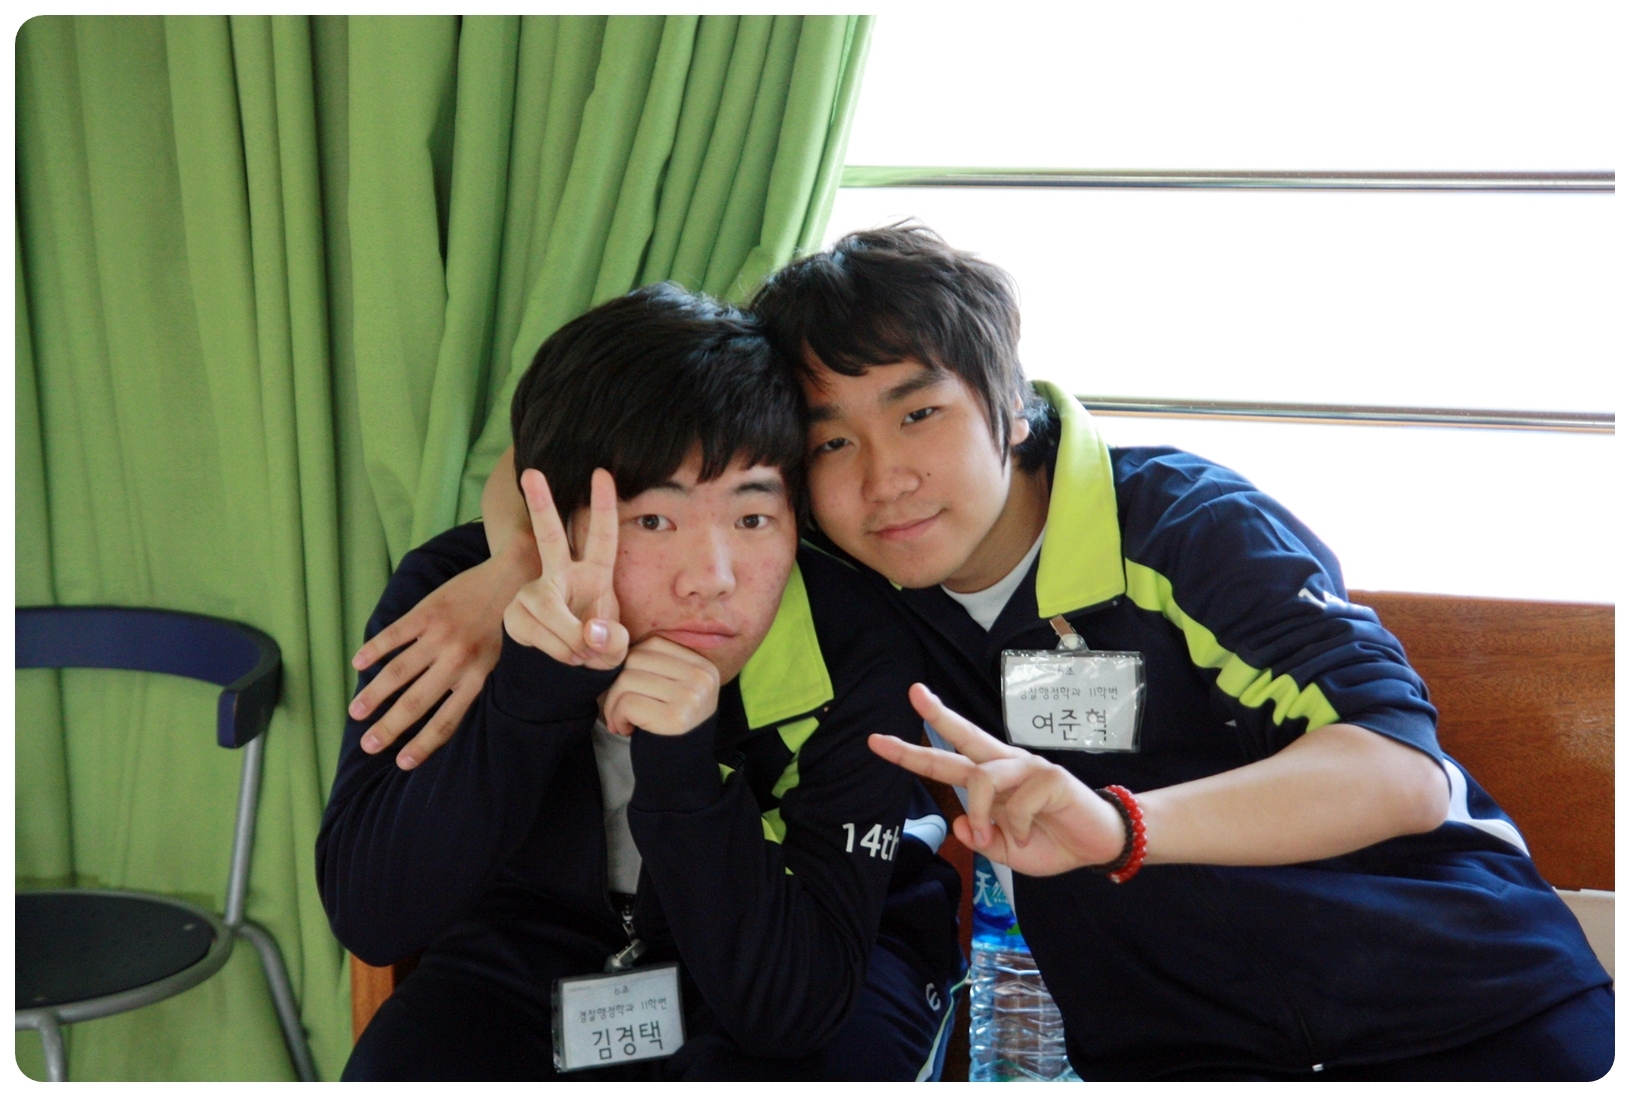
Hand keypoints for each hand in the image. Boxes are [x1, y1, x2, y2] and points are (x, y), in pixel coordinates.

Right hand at [350, 552, 532, 768]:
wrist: (514, 577)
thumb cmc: (506, 626)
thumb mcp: (498, 661)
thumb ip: (473, 686)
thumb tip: (447, 714)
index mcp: (477, 677)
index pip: (447, 720)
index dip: (423, 744)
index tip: (402, 762)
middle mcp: (458, 660)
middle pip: (416, 702)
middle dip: (389, 728)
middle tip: (368, 745)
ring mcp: (440, 635)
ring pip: (398, 672)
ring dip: (374, 695)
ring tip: (356, 713)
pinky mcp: (427, 611)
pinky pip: (393, 635)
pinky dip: (373, 650)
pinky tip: (358, 663)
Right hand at [503, 467, 629, 668]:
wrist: (565, 675)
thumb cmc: (596, 650)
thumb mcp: (616, 649)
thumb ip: (613, 640)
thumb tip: (588, 631)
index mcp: (595, 574)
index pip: (602, 536)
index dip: (603, 506)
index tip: (602, 474)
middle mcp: (562, 575)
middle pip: (550, 536)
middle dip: (541, 504)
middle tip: (531, 472)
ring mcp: (535, 592)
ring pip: (548, 606)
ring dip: (568, 639)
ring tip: (580, 653)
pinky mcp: (515, 613)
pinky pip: (534, 629)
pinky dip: (554, 650)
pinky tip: (559, 654)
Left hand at [601, 636, 719, 737]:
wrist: (680, 774)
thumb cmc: (667, 728)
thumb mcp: (673, 691)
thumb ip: (656, 666)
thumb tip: (614, 645)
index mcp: (703, 666)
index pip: (653, 644)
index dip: (631, 664)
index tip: (630, 689)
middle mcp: (701, 678)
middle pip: (636, 659)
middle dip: (617, 685)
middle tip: (619, 708)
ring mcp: (691, 697)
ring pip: (626, 680)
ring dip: (613, 703)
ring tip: (623, 719)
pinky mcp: (675, 718)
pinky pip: (626, 702)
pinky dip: (616, 717)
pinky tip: (625, 729)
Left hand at [867, 684, 1126, 875]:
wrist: (1097, 846)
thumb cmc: (1050, 841)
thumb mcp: (1005, 850)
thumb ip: (980, 837)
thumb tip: (960, 823)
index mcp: (991, 779)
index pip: (948, 759)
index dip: (913, 750)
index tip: (878, 740)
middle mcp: (1005, 765)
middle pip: (964, 736)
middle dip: (936, 716)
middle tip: (914, 693)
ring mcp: (1027, 767)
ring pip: (982, 777)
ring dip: (979, 813)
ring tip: (989, 837)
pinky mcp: (1050, 778)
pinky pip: (1017, 805)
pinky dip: (1018, 830)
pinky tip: (1031, 835)